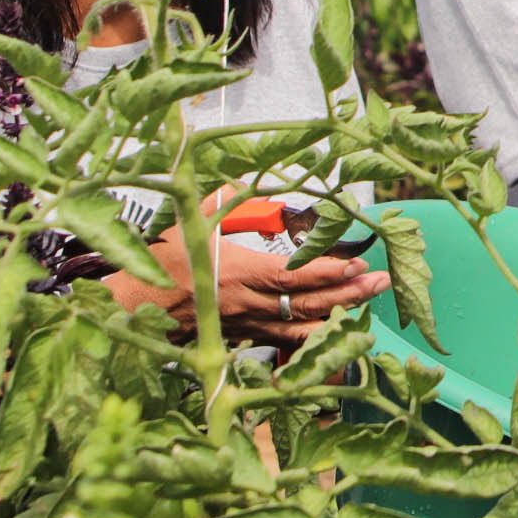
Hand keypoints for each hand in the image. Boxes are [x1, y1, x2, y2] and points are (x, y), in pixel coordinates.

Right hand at [107, 194, 391, 347]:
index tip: (358, 265)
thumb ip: (215, 201)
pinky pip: (284, 340)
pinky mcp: (244, 336)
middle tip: (382, 283)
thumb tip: (232, 177)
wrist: (135, 311)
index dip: (326, 272)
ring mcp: (248, 324)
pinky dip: (312, 338)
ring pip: (301, 326)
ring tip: (370, 304)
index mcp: (238, 274)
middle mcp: (248, 303)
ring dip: (339, 315)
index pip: (291, 275)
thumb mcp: (185, 227)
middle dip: (347, 294)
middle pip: (306, 303)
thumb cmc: (159, 267)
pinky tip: (336, 333)